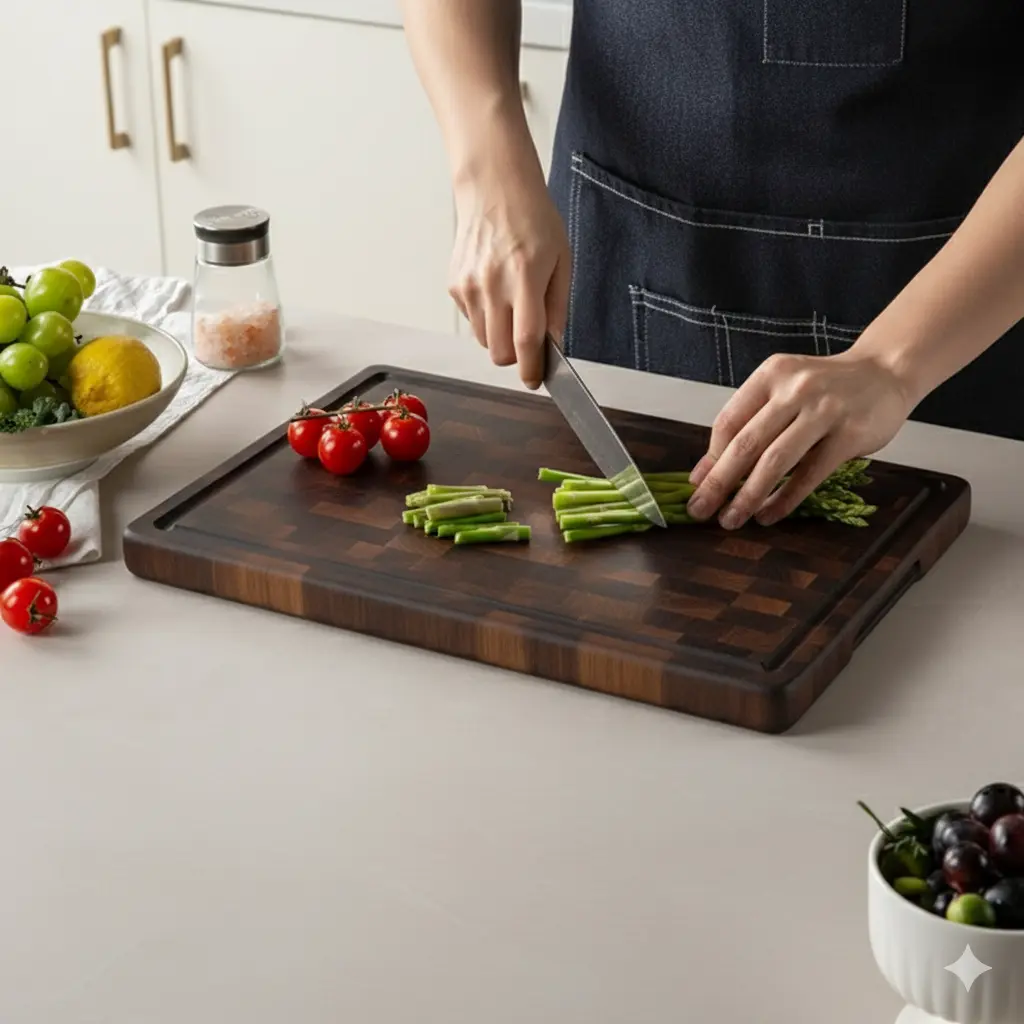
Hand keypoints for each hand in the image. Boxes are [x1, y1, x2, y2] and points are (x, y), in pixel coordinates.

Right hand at [449, 161, 570, 388]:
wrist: (494, 188)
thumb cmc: (533, 219)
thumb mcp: (561, 259)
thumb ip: (557, 306)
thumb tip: (553, 344)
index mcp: (525, 277)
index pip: (526, 340)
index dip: (532, 368)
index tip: (536, 380)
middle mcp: (492, 284)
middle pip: (499, 352)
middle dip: (515, 358)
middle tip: (528, 343)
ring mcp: (469, 286)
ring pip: (484, 341)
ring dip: (500, 338)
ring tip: (512, 307)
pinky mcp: (454, 285)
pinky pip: (472, 321)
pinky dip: (486, 318)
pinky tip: (495, 291)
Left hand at [685, 347, 914, 528]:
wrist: (886, 371)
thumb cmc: (826, 387)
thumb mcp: (783, 392)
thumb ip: (748, 425)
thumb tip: (705, 471)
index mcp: (771, 375)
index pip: (728, 421)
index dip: (710, 458)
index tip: (697, 486)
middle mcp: (795, 388)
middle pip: (746, 443)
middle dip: (719, 483)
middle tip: (700, 510)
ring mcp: (824, 410)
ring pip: (775, 461)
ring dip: (748, 496)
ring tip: (731, 519)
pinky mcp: (849, 435)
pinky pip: (809, 474)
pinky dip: (785, 499)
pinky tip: (768, 514)